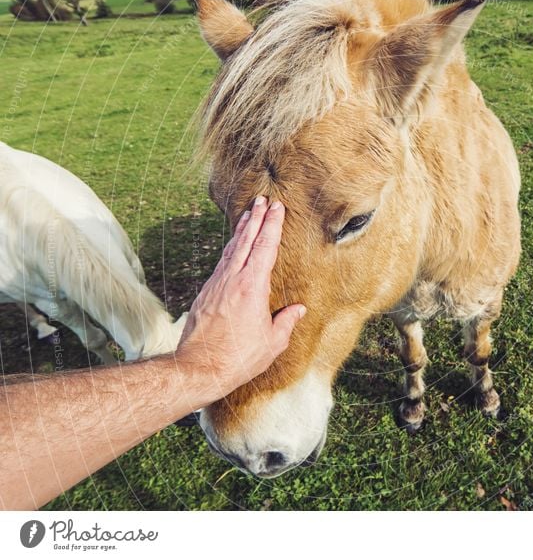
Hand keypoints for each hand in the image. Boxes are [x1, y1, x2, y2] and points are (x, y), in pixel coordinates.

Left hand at [176, 196, 304, 398]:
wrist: (199, 368)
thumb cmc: (239, 357)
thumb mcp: (272, 343)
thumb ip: (286, 322)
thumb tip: (297, 310)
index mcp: (252, 287)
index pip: (265, 248)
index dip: (272, 225)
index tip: (277, 208)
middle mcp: (232, 279)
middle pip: (246, 240)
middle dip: (256, 218)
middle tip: (263, 200)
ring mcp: (216, 284)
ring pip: (231, 249)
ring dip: (241, 230)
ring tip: (249, 215)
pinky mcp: (206, 293)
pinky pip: (221, 263)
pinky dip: (230, 249)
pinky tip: (233, 247)